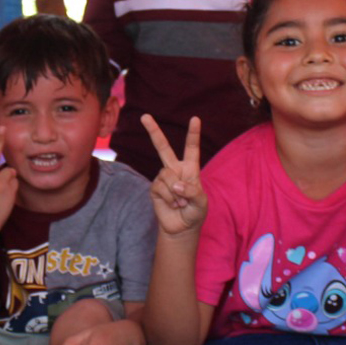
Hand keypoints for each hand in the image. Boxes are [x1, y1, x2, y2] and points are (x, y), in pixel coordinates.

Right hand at [142, 114, 205, 235]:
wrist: (181, 228)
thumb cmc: (195, 213)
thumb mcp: (201, 203)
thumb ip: (192, 191)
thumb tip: (175, 183)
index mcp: (190, 168)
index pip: (191, 148)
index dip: (193, 134)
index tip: (195, 118)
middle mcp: (175, 169)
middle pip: (163, 147)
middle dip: (153, 131)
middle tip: (144, 116)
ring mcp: (163, 178)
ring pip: (167, 175)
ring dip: (176, 192)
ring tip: (180, 203)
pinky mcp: (154, 188)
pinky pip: (160, 187)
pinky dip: (169, 198)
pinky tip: (172, 204)